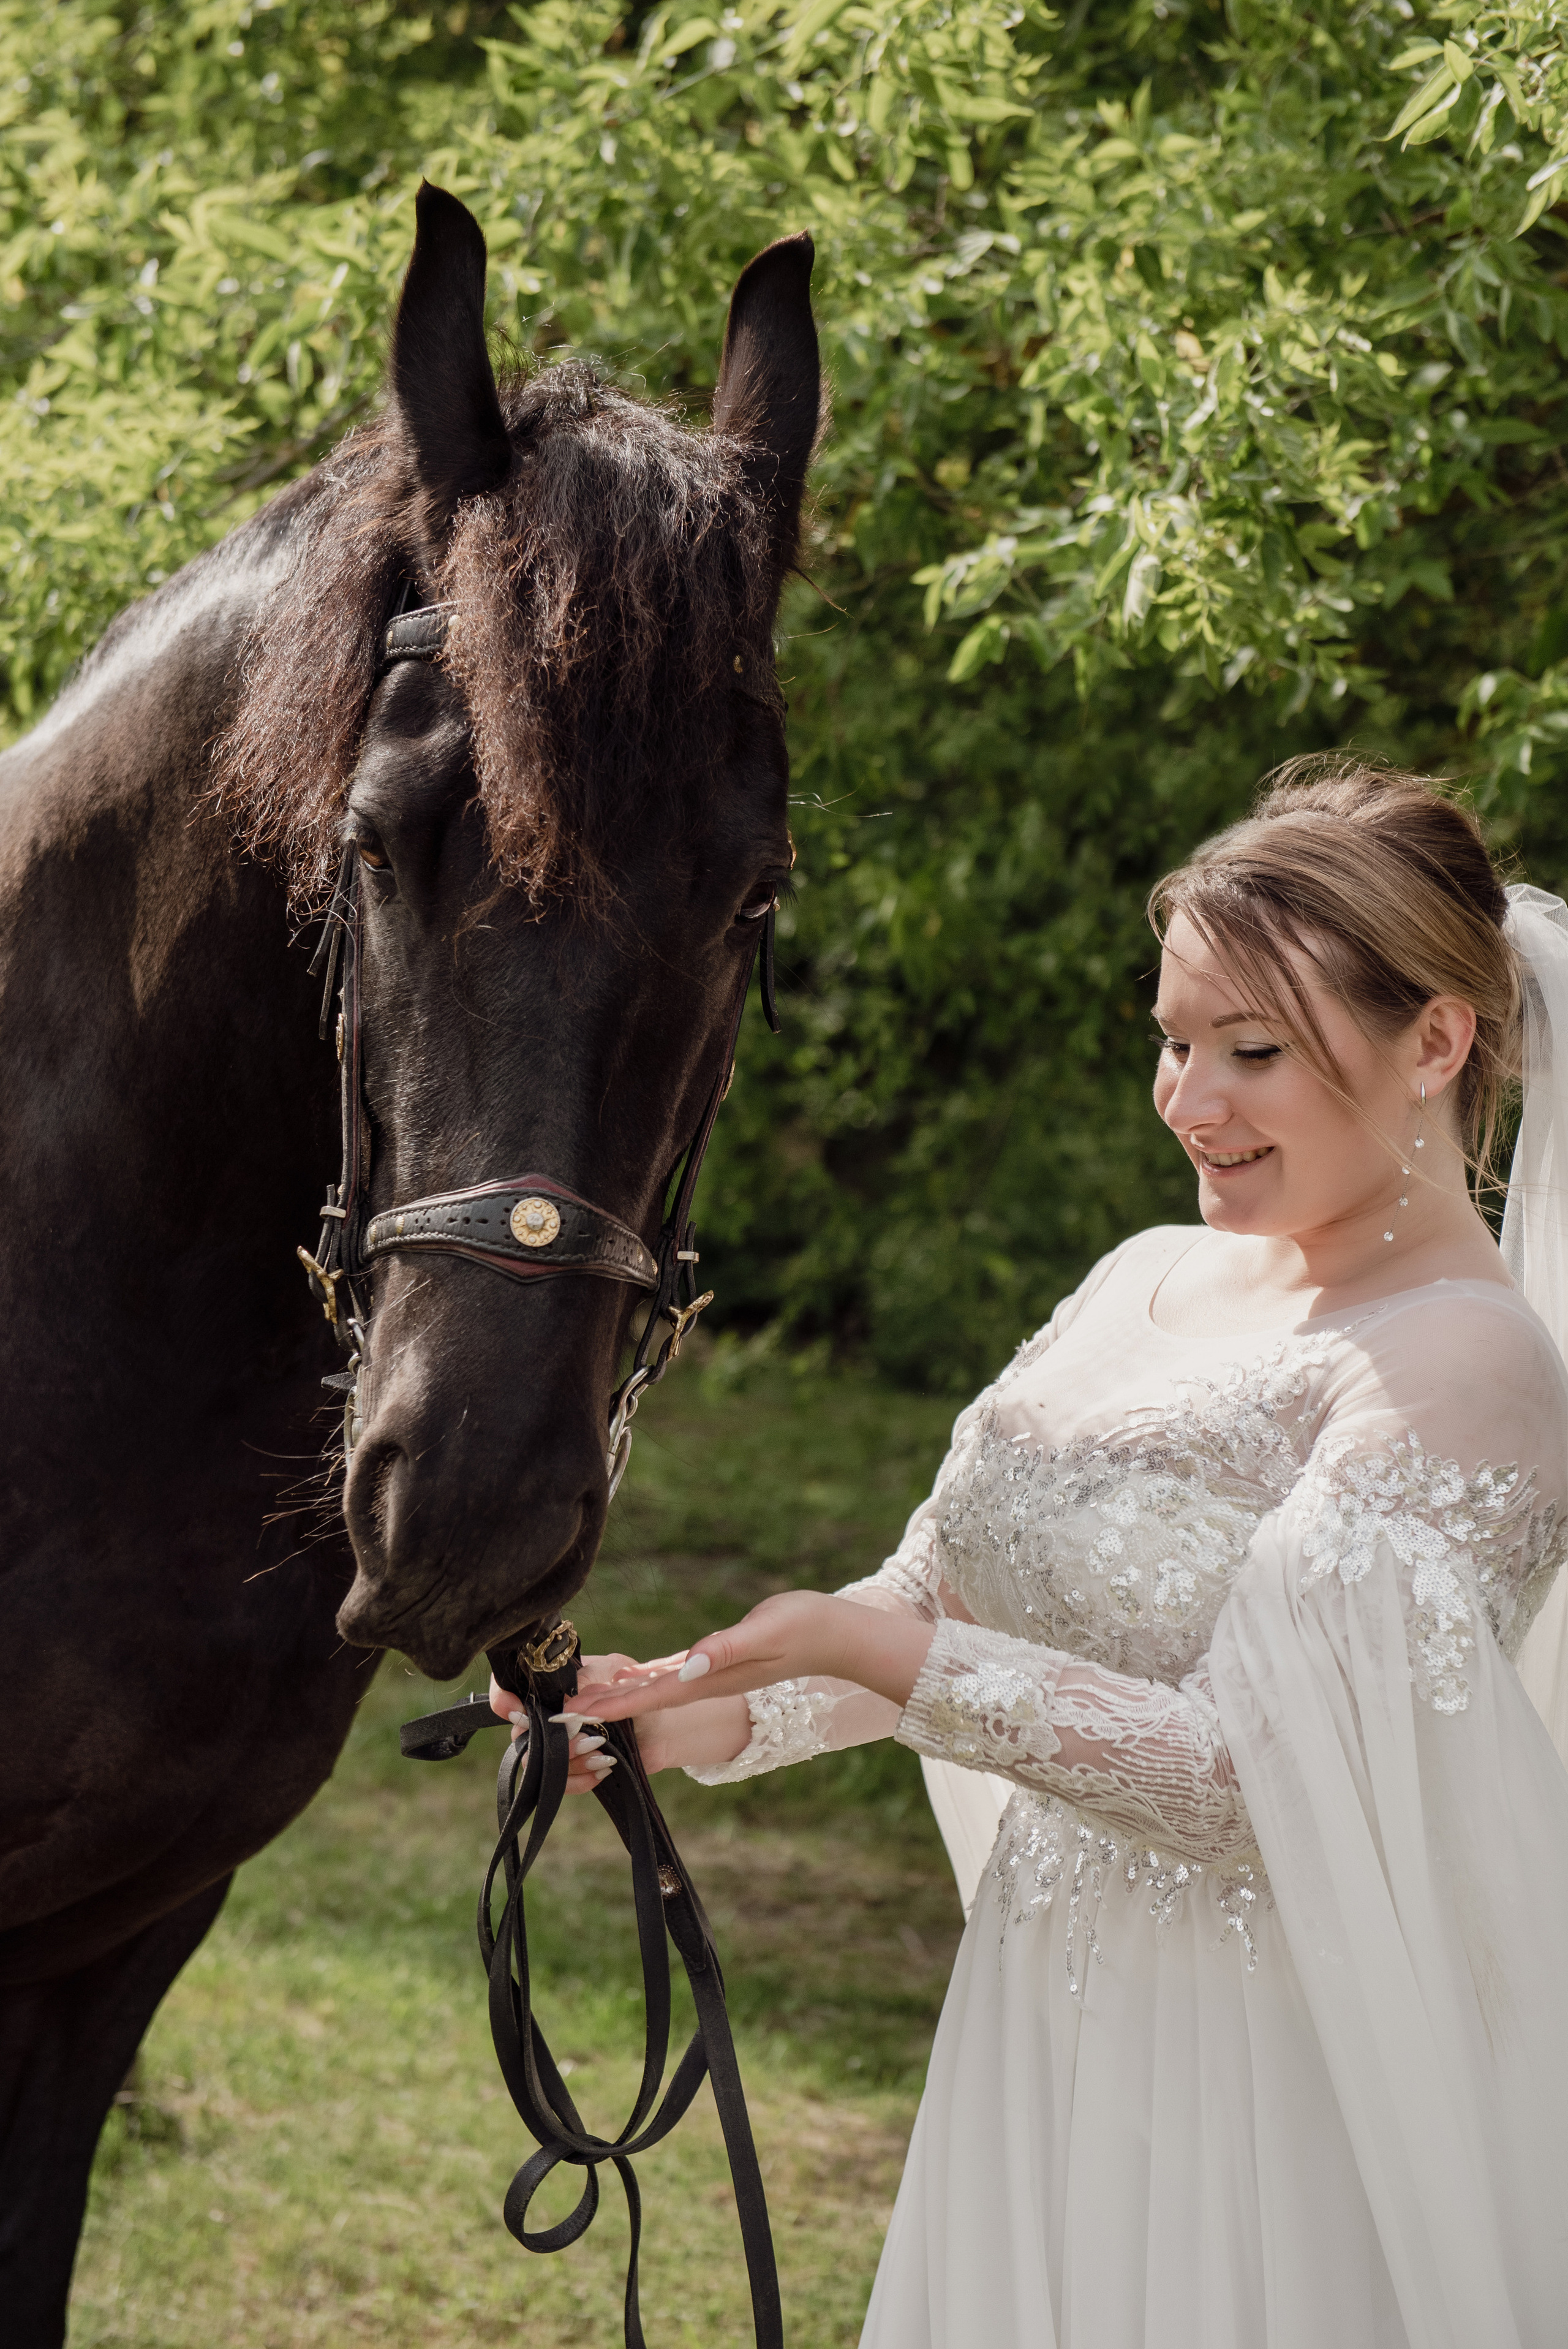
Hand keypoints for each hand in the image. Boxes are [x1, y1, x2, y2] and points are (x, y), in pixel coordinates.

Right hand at [488, 1651, 680, 1793]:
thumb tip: (563, 1706)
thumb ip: (586, 1680)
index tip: (512, 1709)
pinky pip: (560, 1784)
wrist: (665, 1724)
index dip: (502, 1698)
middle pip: (521, 1734)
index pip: (511, 1687)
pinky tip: (604, 1769)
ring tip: (602, 1753)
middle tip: (585, 1738)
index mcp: (552, 1685)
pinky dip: (580, 1780)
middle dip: (549, 1740)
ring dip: (569, 1761)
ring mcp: (560, 1746)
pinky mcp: (574, 1770)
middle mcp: (549, 1717)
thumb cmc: (637, 1690)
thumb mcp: (613, 1672)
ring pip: (539, 1764)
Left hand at [573, 1589, 934, 1721]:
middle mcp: (705, 1682)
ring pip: (653, 1689)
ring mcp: (711, 1675)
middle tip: (561, 1714)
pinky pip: (670, 1675)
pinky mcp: (717, 1662)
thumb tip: (688, 1665)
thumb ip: (726, 1649)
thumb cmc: (805, 1626)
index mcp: (711, 1678)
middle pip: (644, 1698)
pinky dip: (643, 1678)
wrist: (838, 1634)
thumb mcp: (766, 1631)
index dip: (611, 1705)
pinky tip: (628, 1674)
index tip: (575, 1714)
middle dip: (603, 1706)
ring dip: (617, 1695)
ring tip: (581, 1698)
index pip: (650, 1696)